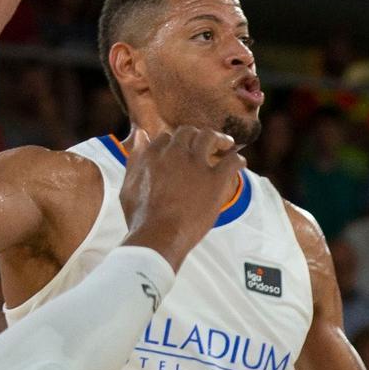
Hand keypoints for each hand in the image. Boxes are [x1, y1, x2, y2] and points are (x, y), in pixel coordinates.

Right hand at [120, 126, 245, 270]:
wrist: (158, 236)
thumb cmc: (141, 217)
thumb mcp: (128, 186)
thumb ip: (135, 158)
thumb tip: (140, 134)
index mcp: (153, 154)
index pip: (166, 137)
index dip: (175, 142)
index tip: (182, 150)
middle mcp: (175, 153)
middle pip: (188, 133)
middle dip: (197, 136)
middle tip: (207, 143)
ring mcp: (196, 165)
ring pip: (210, 138)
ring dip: (219, 139)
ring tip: (227, 144)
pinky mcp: (215, 180)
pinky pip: (231, 161)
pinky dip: (238, 160)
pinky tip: (240, 163)